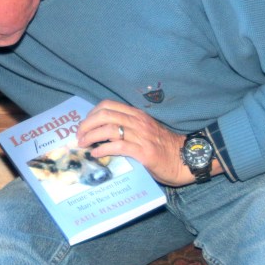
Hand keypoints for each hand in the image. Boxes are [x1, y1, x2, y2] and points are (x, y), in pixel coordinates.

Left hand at [76, 100, 210, 185]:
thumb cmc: (163, 147)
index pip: (108, 105)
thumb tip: (101, 133)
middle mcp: (138, 122)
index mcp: (136, 115)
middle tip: (79, 137)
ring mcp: (141, 136)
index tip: (84, 126)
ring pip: (108, 129)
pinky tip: (96, 154)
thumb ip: (127, 128)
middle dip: (86, 125)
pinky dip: (103, 149)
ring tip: (84, 145)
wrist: (185, 159)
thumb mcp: (144, 131)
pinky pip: (118, 146)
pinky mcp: (144, 152)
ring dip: (90, 137)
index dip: (91, 114)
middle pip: (104, 115)